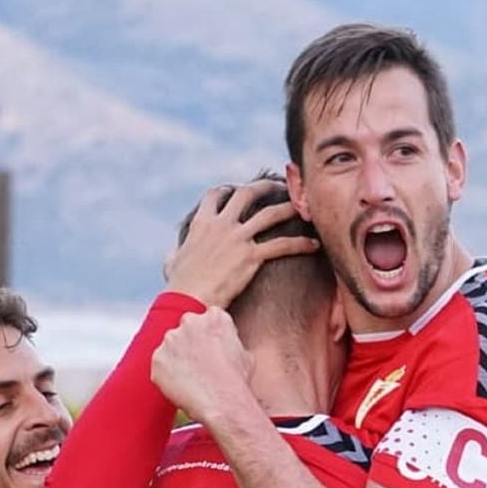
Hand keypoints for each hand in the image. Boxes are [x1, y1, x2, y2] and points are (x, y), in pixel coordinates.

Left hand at [152, 307, 254, 423]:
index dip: (208, 336)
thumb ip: (230, 343)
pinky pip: (160, 365)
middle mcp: (190, 321)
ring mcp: (171, 339)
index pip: (207, 319)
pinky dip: (167, 375)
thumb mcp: (245, 354)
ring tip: (191, 378)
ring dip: (177, 358)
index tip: (210, 350)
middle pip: (186, 328)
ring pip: (170, 346)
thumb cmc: (236, 381)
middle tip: (199, 364)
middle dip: (190, 343)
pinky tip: (182, 385)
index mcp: (215, 317)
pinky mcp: (158, 358)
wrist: (222, 401)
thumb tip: (228, 349)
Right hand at [164, 180, 318, 307]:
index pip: (216, 194)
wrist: (186, 300)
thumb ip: (176, 255)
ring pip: (270, 215)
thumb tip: (172, 257)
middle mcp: (221, 225)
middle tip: (280, 187)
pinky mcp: (251, 257)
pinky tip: (314, 245)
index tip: (238, 189)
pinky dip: (300, 243)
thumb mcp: (172, 264)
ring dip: (289, 208)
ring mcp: (237, 239)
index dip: (229, 189)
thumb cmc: (178, 287)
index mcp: (202, 224)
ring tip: (304, 207)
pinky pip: (282, 245)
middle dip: (265, 187)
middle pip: (246, 194)